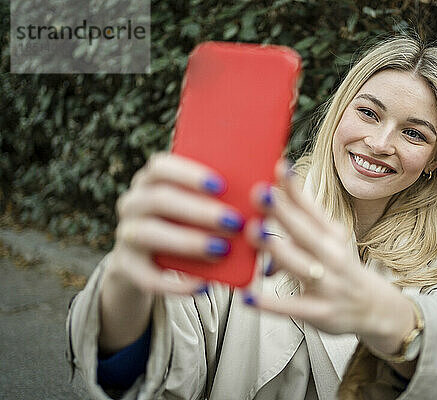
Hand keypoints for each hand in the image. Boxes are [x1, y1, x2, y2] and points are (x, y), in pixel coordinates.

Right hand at [108, 152, 244, 294]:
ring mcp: (126, 234)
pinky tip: (203, 286)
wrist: (151, 262)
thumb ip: (225, 198)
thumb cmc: (189, 224)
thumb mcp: (201, 207)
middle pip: (160, 199)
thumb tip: (267, 195)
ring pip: (151, 234)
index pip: (161, 166)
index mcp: (152, 180)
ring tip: (222, 250)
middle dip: (199, 211)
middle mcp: (133, 203)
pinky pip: (147, 277)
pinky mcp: (126, 268)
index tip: (221, 185)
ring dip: (189, 242)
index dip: (189, 173)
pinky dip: (175, 284)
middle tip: (235, 222)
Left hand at [244, 160, 414, 349]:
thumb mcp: (328, 240)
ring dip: (277, 249)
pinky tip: (248, 296)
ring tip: (255, 232)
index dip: (295, 189)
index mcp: (331, 235)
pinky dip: (270, 303)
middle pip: (305, 231)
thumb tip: (272, 191)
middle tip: (260, 193)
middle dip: (282, 212)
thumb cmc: (341, 268)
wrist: (374, 308)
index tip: (279, 167)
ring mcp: (328, 284)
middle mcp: (332, 256)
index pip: (311, 208)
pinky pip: (292, 307)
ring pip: (300, 265)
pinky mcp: (320, 312)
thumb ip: (301, 220)